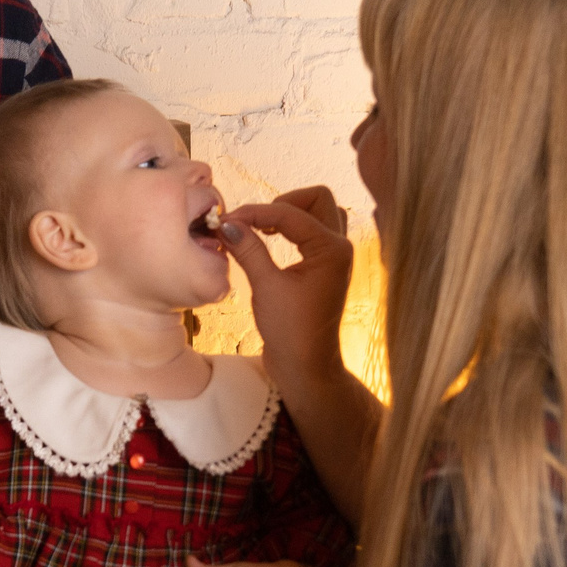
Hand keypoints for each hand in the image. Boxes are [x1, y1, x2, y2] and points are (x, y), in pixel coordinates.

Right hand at [220, 186, 353, 373]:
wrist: (306, 367)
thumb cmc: (291, 332)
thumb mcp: (266, 287)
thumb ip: (248, 249)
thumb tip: (227, 224)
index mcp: (332, 250)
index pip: (291, 213)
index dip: (256, 212)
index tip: (227, 220)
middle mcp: (339, 247)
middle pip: (317, 199)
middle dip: (283, 203)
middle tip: (255, 220)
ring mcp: (334, 257)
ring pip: (319, 212)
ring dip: (292, 212)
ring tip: (263, 228)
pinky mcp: (325, 266)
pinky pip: (314, 231)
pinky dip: (293, 228)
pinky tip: (270, 239)